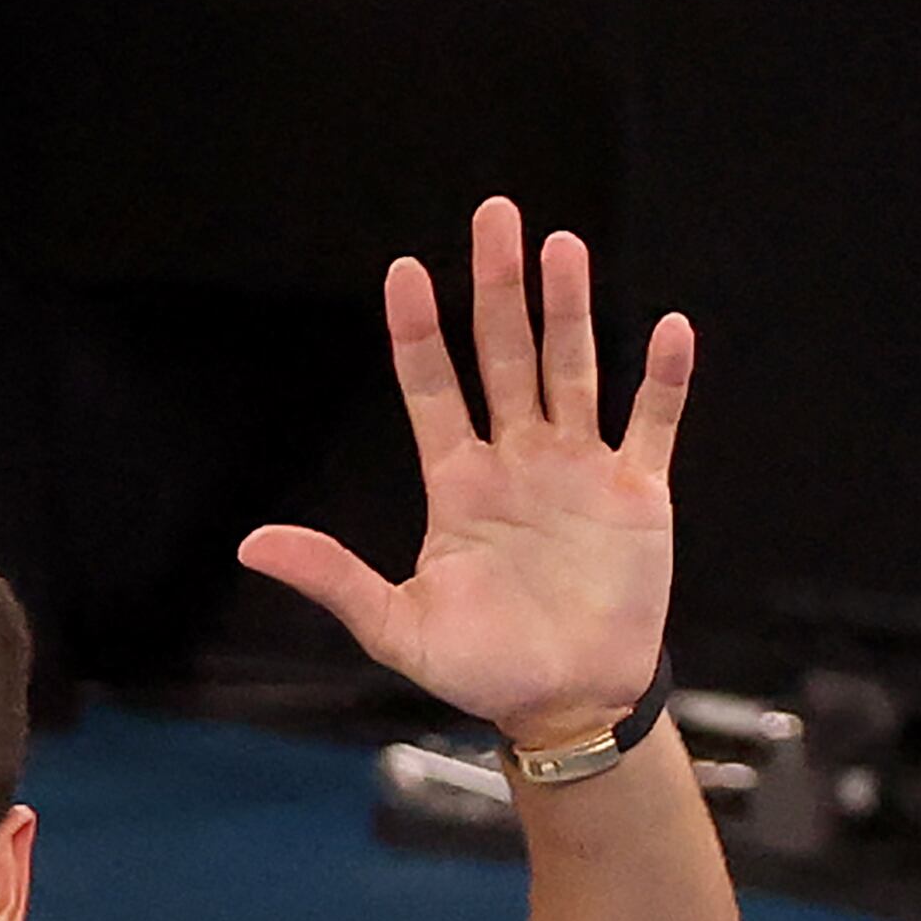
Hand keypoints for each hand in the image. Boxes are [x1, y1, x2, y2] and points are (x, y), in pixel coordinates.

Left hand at [237, 197, 693, 746]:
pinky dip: (663, 380)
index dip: (418, 332)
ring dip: (569, 310)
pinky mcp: (637, 493)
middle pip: (504, 354)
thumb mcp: (398, 628)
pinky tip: (669, 329)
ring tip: (562, 246)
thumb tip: (252, 545)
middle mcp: (518, 459)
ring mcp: (580, 469)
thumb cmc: (483, 671)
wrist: (570, 706)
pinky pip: (653, 423)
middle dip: (499, 287)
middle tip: (495, 215)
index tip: (405, 272)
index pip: (432, 388)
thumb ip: (334, 578)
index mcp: (459, 482)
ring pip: (572, 369)